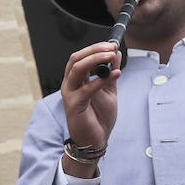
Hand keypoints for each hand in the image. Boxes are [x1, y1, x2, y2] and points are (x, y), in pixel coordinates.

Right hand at [59, 41, 121, 176]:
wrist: (96, 140)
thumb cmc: (99, 117)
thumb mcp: (109, 91)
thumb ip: (110, 73)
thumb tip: (115, 54)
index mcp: (76, 80)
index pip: (80, 57)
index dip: (95, 48)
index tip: (112, 44)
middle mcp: (69, 84)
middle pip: (76, 59)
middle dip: (94, 50)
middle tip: (111, 47)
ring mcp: (70, 94)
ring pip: (77, 69)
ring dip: (95, 59)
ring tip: (111, 55)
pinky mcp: (74, 105)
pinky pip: (87, 88)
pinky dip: (101, 80)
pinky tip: (115, 75)